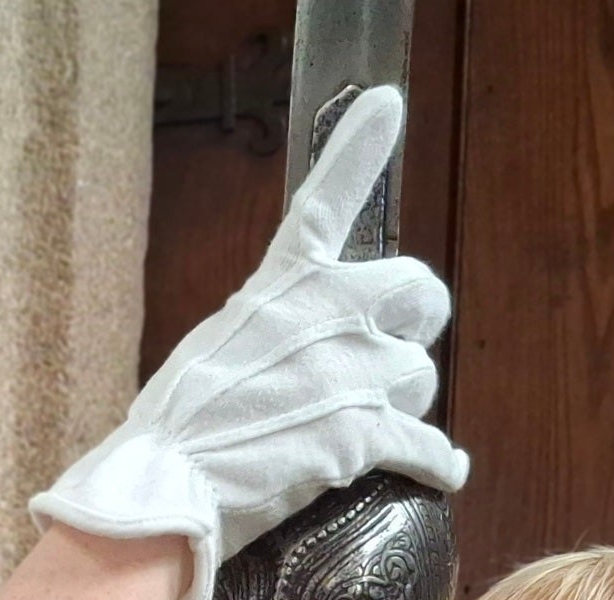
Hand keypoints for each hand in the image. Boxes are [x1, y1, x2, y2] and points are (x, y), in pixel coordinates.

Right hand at [29, 85, 468, 599]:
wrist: (167, 482)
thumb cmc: (178, 427)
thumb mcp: (216, 347)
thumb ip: (270, 330)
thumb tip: (299, 348)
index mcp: (281, 285)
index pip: (324, 200)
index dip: (358, 148)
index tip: (386, 103)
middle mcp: (327, 314)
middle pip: (421, 294)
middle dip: (417, 323)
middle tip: (399, 350)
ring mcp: (350, 371)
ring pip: (422, 376)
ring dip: (406, 403)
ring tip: (373, 429)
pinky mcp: (364, 431)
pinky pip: (427, 442)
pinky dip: (439, 462)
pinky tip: (446, 470)